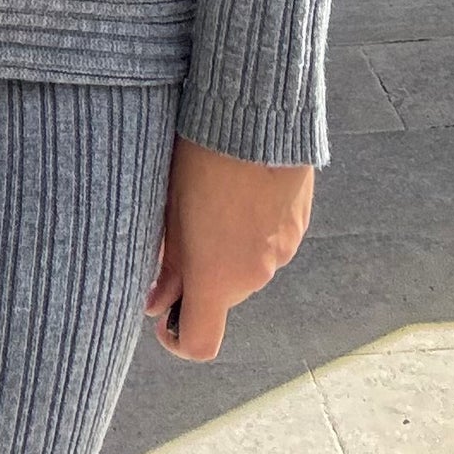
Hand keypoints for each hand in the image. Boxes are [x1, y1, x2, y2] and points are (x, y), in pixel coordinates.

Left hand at [145, 134, 312, 359]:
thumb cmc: (202, 156)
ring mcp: (282, 251)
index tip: (164, 310)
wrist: (259, 111)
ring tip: (214, 194)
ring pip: (246, 265)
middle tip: (183, 224)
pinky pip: (270, 241)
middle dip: (201, 270)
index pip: (200, 342)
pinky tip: (240, 187)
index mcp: (216, 277)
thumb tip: (155, 304)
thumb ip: (167, 264)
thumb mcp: (171, 207)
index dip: (177, 337)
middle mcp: (253, 275)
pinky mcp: (298, 224)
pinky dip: (252, 228)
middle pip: (221, 294)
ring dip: (228, 246)